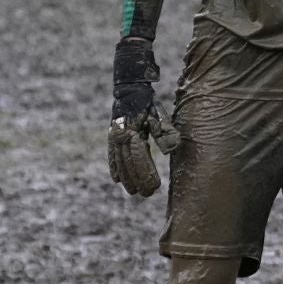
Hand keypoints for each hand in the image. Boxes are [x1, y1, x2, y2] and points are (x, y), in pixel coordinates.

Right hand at [109, 38, 178, 196]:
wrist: (129, 88)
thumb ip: (165, 133)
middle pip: (129, 164)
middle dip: (138, 180)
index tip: (155, 187)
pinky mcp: (112, 136)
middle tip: (148, 194)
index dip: (147, 174)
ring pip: (120, 162)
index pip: (140, 158)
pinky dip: (114, 167)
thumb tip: (171, 150)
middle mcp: (120, 136)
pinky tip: (116, 179)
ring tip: (135, 191)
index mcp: (133, 131)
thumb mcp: (159, 115)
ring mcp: (114, 137)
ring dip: (127, 178)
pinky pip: (111, 156)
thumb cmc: (149, 103)